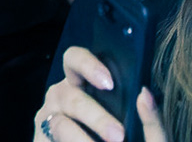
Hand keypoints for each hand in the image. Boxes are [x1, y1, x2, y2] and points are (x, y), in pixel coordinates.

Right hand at [37, 47, 169, 141]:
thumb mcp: (144, 136)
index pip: (75, 59)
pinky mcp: (41, 139)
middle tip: (119, 135)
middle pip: (71, 96)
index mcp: (83, 84)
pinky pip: (53, 140)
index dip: (88, 65)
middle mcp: (62, 96)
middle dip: (96, 117)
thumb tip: (145, 94)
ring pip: (61, 124)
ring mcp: (49, 118)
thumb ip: (151, 121)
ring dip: (83, 139)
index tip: (109, 83)